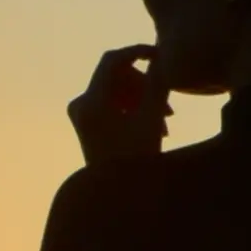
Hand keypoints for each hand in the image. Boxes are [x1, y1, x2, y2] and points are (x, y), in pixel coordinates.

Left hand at [69, 41, 170, 169]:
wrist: (115, 198)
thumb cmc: (136, 160)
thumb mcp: (151, 120)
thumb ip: (156, 85)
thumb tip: (160, 60)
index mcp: (91, 101)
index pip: (112, 60)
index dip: (137, 52)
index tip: (161, 54)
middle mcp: (80, 103)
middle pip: (116, 76)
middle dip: (144, 85)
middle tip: (170, 108)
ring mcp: (81, 114)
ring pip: (116, 90)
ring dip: (142, 99)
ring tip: (166, 124)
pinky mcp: (87, 123)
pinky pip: (111, 103)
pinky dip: (133, 109)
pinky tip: (155, 127)